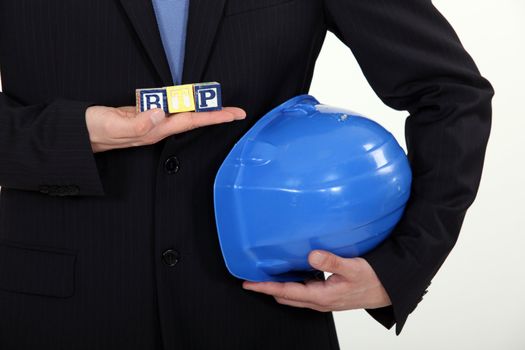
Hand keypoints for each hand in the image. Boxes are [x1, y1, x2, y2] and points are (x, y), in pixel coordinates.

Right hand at [85, 105, 245, 152]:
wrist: (80, 133)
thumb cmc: (95, 131)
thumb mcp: (114, 126)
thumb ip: (137, 122)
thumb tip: (159, 113)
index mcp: (155, 130)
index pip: (191, 122)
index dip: (214, 117)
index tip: (233, 115)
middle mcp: (157, 127)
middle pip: (192, 118)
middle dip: (215, 114)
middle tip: (237, 111)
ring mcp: (151, 121)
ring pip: (181, 112)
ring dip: (200, 107)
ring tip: (220, 104)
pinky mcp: (143, 114)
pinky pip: (167, 107)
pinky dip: (180, 102)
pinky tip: (188, 100)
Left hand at [242, 250, 390, 311]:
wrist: (386, 291)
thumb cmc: (373, 280)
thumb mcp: (354, 267)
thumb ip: (332, 261)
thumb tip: (312, 255)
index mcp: (322, 296)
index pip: (287, 291)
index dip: (265, 287)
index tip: (250, 283)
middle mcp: (319, 301)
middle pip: (285, 296)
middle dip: (267, 288)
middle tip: (251, 278)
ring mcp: (322, 300)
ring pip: (293, 295)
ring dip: (278, 286)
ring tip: (266, 274)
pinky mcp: (326, 296)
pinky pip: (302, 292)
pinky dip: (291, 284)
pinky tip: (291, 272)